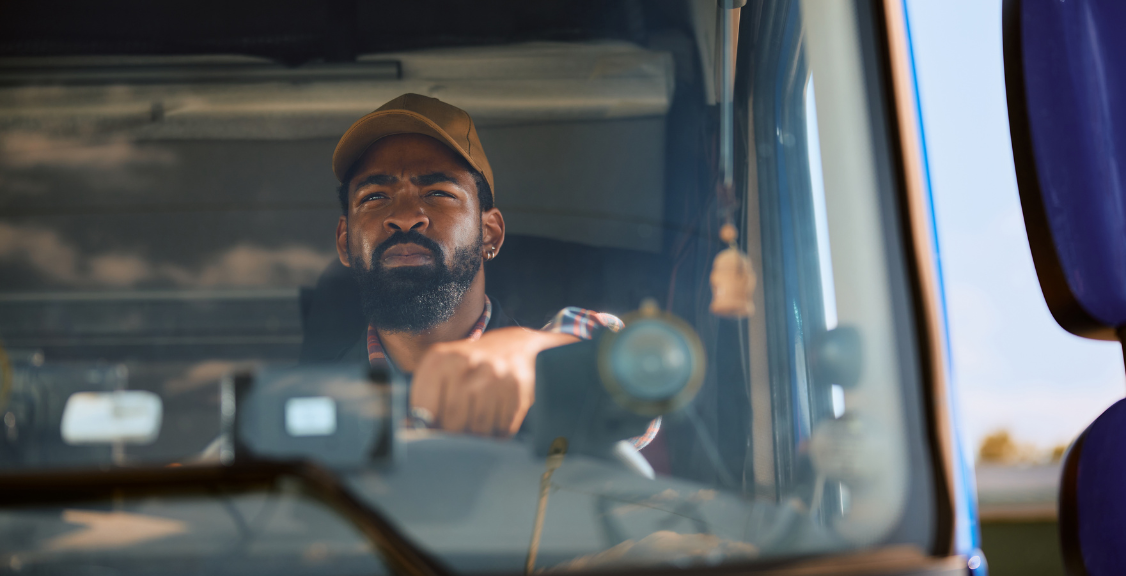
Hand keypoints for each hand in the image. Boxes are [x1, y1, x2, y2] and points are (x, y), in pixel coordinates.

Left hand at [410, 327, 579, 436]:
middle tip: (455, 432)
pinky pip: (503, 428)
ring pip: (479, 428)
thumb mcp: (438, 374)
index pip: (426, 410)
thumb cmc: (465, 369)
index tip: (432, 429)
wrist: (509, 346)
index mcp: (441, 359)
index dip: (428, 428)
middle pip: (453, 421)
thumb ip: (423, 402)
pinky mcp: (518, 386)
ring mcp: (495, 374)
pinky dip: (496, 433)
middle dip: (452, 435)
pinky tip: (493, 420)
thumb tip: (414, 430)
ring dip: (476, 436)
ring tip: (474, 426)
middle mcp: (468, 362)